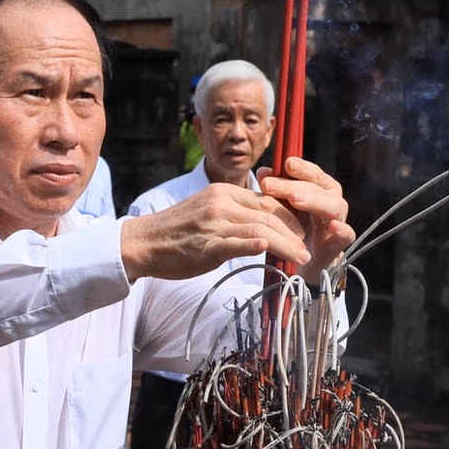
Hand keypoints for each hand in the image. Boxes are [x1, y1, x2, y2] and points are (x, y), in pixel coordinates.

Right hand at [122, 183, 306, 281]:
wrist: (142, 243)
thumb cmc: (175, 232)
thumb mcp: (206, 212)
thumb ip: (232, 214)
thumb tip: (261, 226)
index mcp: (222, 191)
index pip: (267, 199)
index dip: (289, 215)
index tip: (300, 231)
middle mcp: (221, 202)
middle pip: (270, 213)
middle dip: (294, 231)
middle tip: (306, 247)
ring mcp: (214, 223)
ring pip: (262, 229)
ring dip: (287, 244)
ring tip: (301, 257)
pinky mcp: (207, 244)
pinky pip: (240, 243)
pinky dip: (260, 246)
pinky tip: (274, 253)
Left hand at [258, 156, 355, 279]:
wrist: (305, 258)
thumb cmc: (296, 226)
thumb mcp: (283, 206)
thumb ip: (275, 189)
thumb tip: (262, 171)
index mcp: (320, 189)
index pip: (313, 173)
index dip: (301, 167)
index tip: (285, 163)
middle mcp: (332, 201)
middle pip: (319, 188)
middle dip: (293, 185)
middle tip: (270, 186)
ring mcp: (338, 221)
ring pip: (334, 206)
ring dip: (314, 201)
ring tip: (294, 200)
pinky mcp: (340, 243)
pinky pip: (347, 234)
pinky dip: (342, 230)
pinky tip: (333, 225)